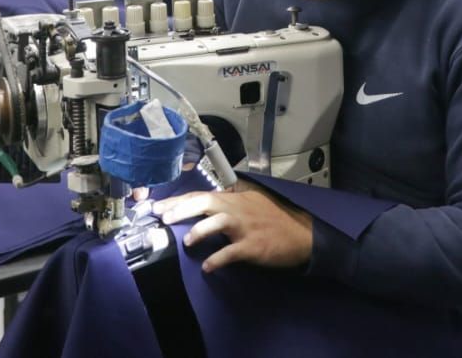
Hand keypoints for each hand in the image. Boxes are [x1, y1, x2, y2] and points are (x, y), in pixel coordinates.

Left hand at [154, 182, 313, 272]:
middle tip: (164, 218)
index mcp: (236, 198)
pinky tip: (208, 267)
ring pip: (218, 222)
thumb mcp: (253, 203)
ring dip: (199, 230)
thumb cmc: (275, 220)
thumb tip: (207, 204)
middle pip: (206, 201)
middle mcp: (238, 209)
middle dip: (182, 208)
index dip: (179, 200)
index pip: (202, 194)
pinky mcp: (253, 246)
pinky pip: (232, 252)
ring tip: (186, 242)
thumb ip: (231, 202)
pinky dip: (218, 259)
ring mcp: (246, 227)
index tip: (159, 206)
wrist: (302, 236)